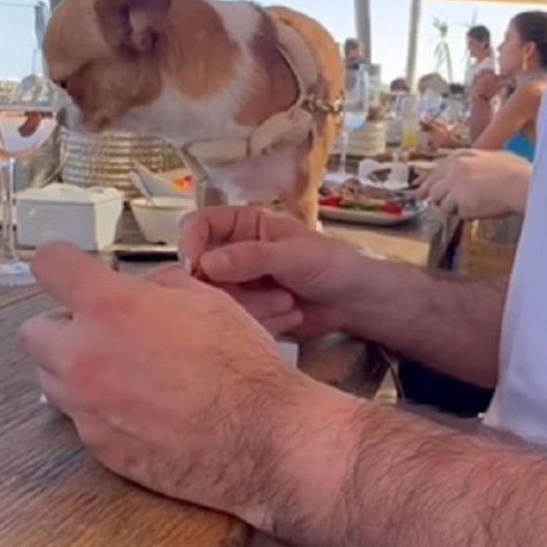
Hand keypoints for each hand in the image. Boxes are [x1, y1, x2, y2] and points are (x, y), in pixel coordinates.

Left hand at [20, 243, 306, 524]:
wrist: (262, 438)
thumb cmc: (242, 365)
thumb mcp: (207, 300)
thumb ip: (159, 288)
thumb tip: (142, 291)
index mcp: (109, 308)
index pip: (49, 266)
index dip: (61, 264)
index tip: (70, 271)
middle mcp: (83, 357)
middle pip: (33, 331)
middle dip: (62, 327)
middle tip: (101, 331)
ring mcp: (86, 407)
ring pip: (51, 379)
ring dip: (75, 369)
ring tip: (124, 373)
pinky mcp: (97, 447)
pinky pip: (81, 418)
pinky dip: (100, 409)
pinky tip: (142, 409)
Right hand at [179, 205, 371, 339]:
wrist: (355, 303)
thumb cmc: (331, 265)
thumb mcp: (293, 255)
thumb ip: (251, 257)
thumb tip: (206, 263)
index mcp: (244, 226)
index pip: (199, 225)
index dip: (191, 243)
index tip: (196, 268)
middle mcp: (234, 253)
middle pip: (200, 269)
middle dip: (225, 286)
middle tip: (249, 297)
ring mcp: (239, 285)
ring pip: (216, 298)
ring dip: (250, 306)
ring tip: (286, 303)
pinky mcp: (247, 312)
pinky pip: (234, 319)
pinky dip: (260, 321)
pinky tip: (289, 316)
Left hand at [418, 149, 530, 219]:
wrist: (521, 184)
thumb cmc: (514, 171)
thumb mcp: (488, 157)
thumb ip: (470, 163)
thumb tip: (460, 173)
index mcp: (459, 157)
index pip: (434, 173)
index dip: (427, 185)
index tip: (421, 193)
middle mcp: (453, 171)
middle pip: (432, 191)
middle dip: (440, 199)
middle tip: (448, 205)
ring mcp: (455, 189)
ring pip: (443, 205)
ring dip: (456, 208)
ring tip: (477, 203)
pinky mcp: (462, 205)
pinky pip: (460, 215)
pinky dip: (470, 215)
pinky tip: (484, 208)